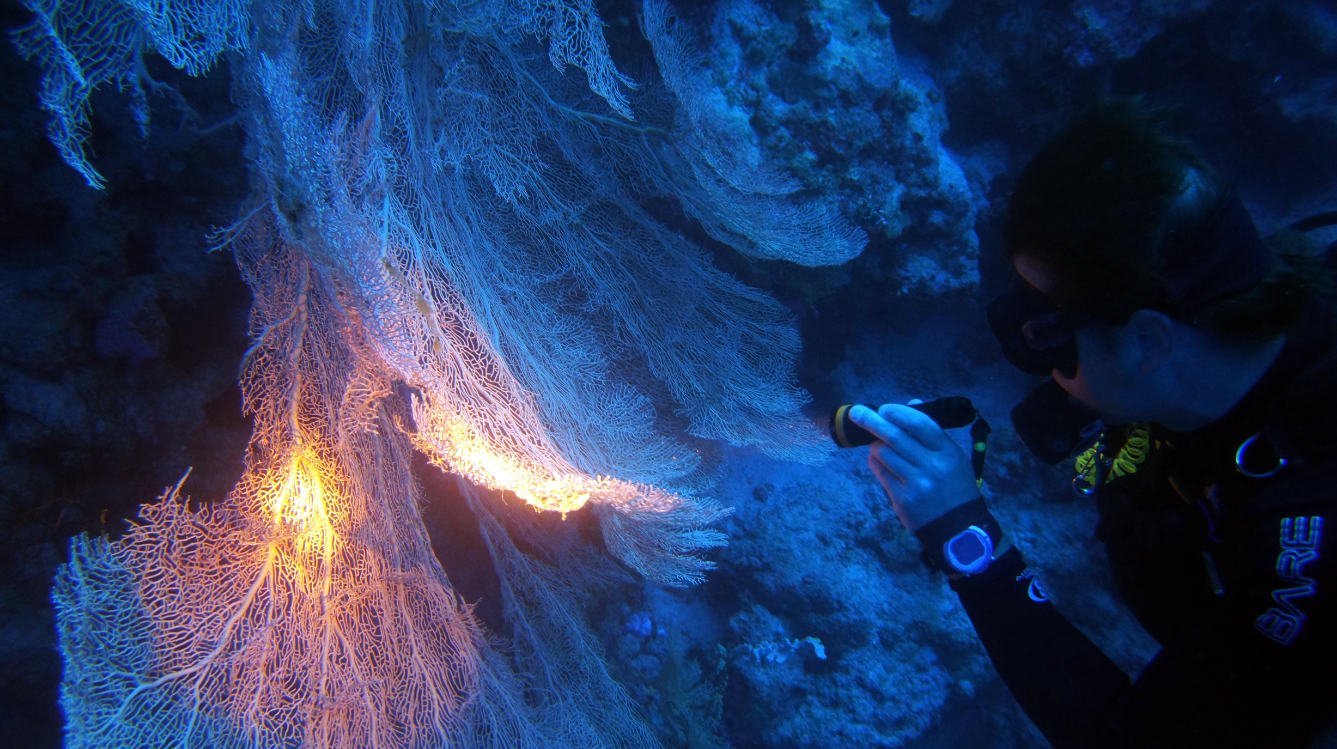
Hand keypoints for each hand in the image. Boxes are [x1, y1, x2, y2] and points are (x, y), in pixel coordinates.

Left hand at [851, 403, 980, 532]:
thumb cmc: (955, 486)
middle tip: (857, 412)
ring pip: (884, 453)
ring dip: (876, 445)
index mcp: (948, 452)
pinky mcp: (902, 498)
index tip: (884, 409)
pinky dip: (875, 462)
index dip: (899, 413)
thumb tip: (910, 403)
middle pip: (895, 436)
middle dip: (872, 421)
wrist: (958, 527)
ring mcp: (916, 483)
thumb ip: (932, 432)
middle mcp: (932, 466)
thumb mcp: (954, 457)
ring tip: (878, 444)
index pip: (920, 424)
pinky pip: (880, 472)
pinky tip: (877, 460)